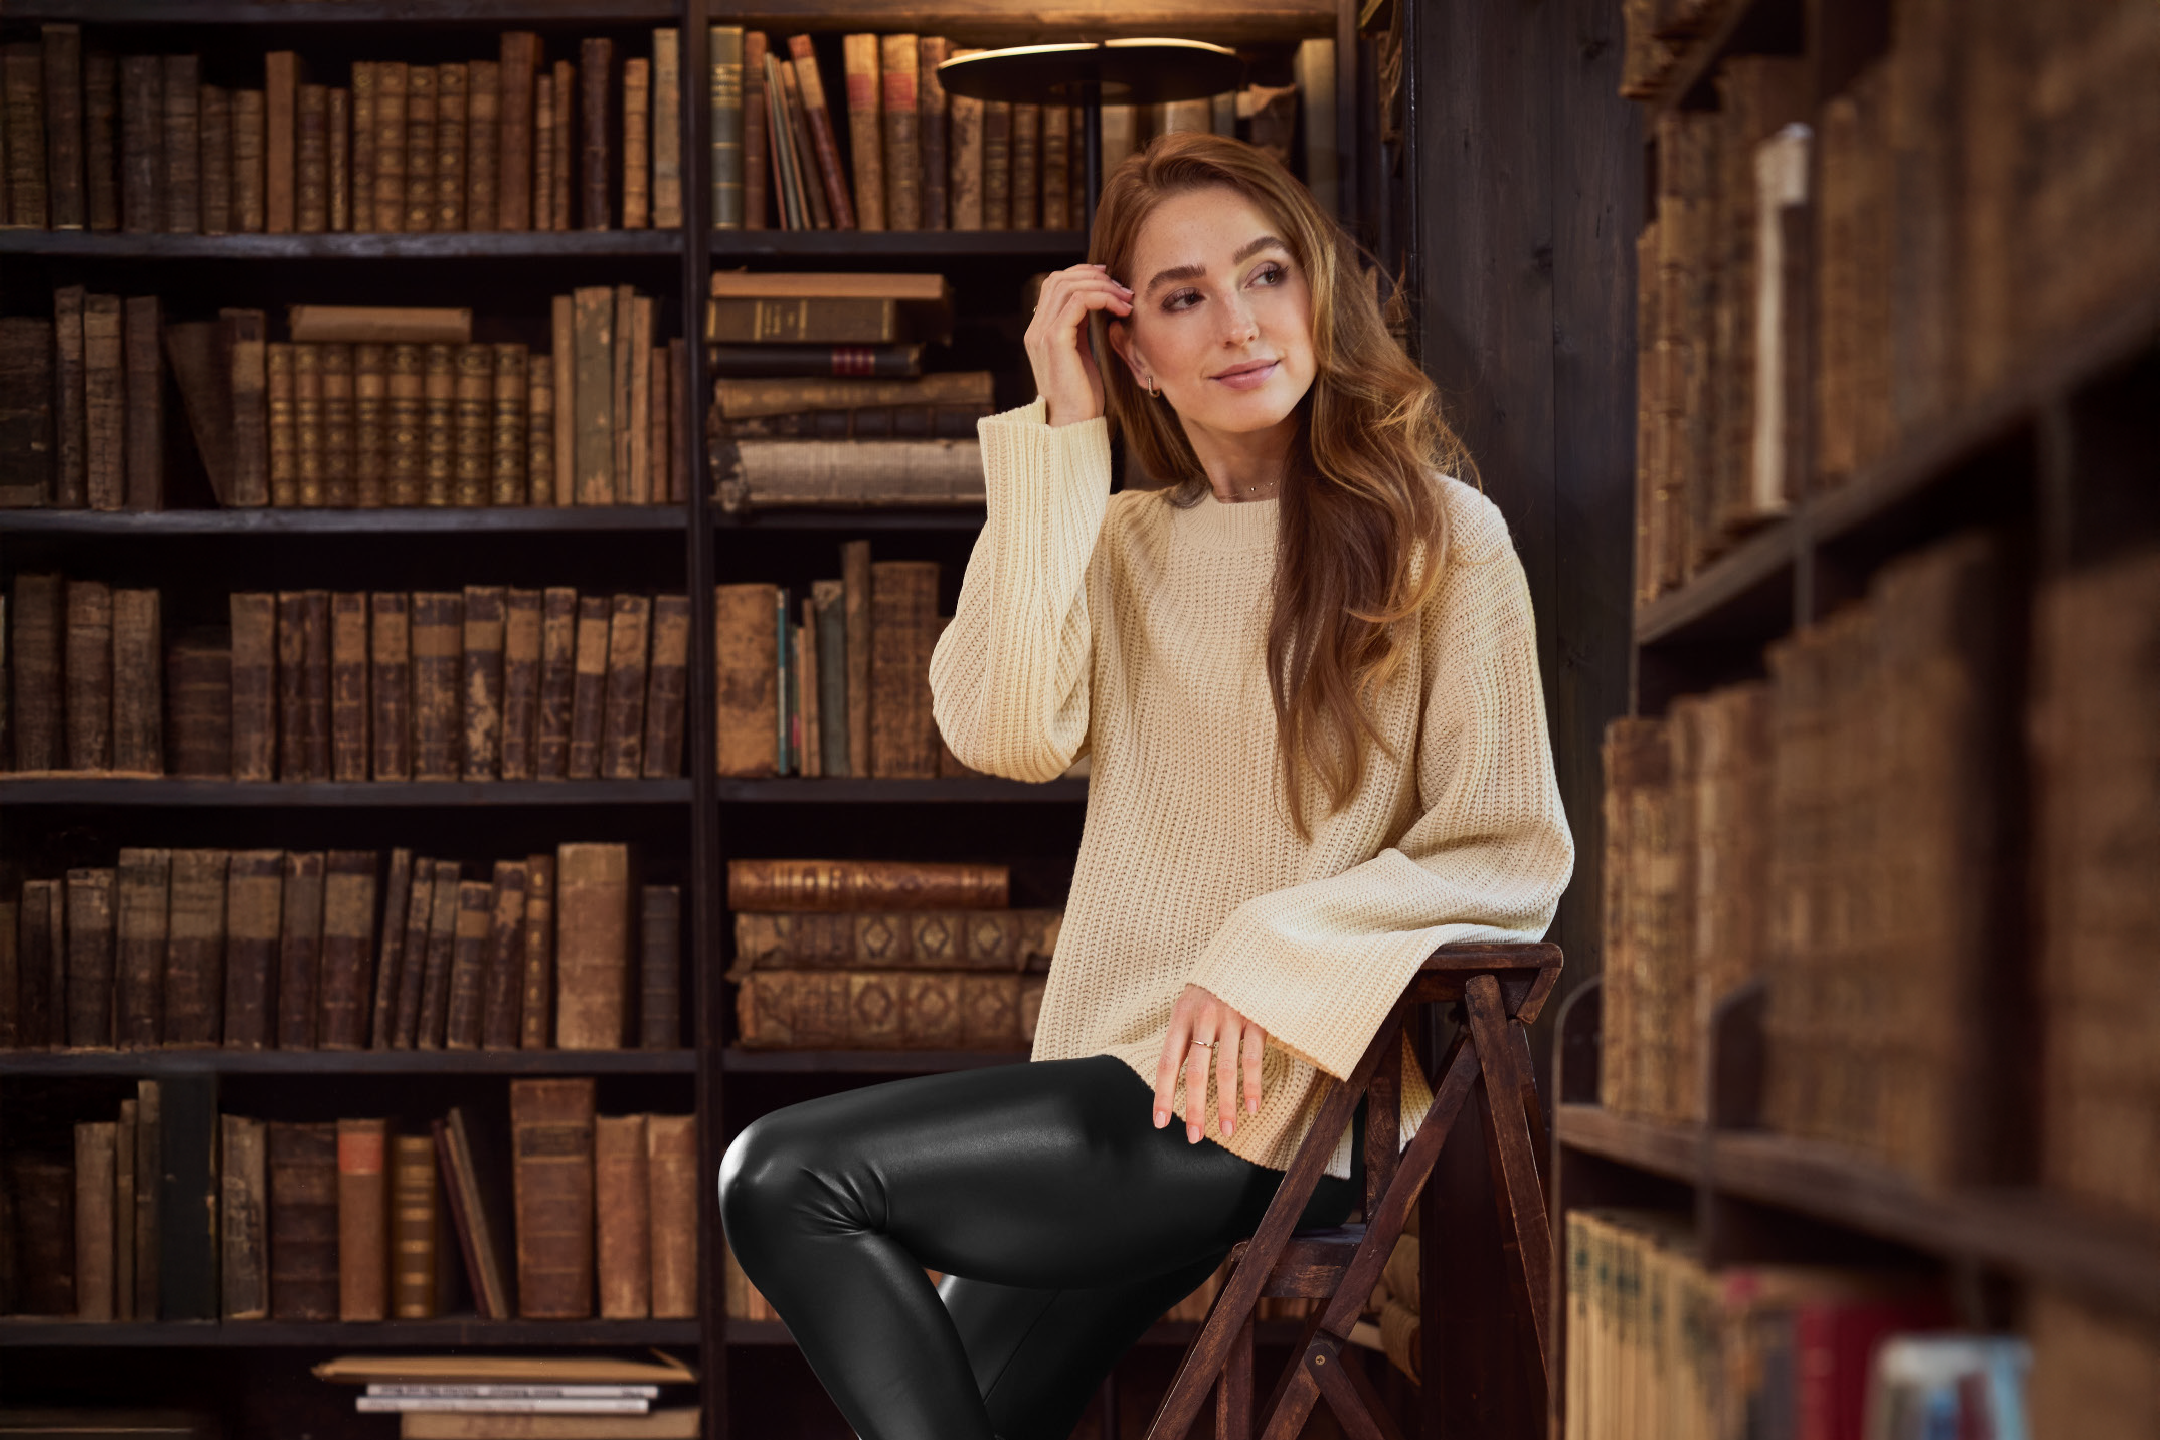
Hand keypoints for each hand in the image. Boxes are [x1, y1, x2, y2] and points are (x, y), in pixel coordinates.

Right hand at [1025, 263, 1133, 426]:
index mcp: (1039, 331)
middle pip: (1060, 279)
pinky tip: (1121, 310)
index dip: (1082, 275)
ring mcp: (1042, 334)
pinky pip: (1078, 302)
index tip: (1110, 281)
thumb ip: (1082, 328)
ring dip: (1103, 287)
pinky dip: (1102, 298)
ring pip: (1069, 286)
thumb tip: (1097, 303)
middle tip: (1123, 290)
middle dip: (1095, 277)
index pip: (1054, 284)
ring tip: (1126, 300)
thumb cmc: (1082, 396)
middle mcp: (1036, 329)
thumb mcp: (1081, 354)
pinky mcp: (1055, 340)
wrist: (1072, 424)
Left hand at [1151, 983, 1267, 1142]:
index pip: (1168, 1062)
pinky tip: (1251, 1108)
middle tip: (1194, 1137)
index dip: (1163, 1094)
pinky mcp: (1256, 1019)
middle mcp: (1204, 1017)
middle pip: (1197, 1071)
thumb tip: (1172, 1077)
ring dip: (1227, 1104)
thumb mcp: (1190, 1003)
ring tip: (1227, 1131)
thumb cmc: (1213, 986)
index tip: (1160, 1122)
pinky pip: (1252, 1058)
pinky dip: (1252, 1086)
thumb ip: (1184, 1035)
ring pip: (1226, 1069)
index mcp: (1181, 1015)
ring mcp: (1232, 1018)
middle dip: (1195, 1108)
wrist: (1246, 950)